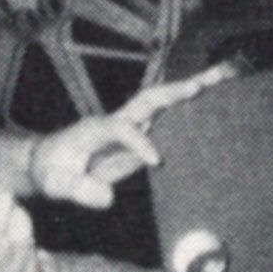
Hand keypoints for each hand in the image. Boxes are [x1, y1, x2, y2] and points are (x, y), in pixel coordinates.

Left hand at [30, 63, 234, 209]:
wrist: (47, 159)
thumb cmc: (53, 171)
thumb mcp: (58, 184)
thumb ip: (80, 190)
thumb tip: (108, 197)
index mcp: (97, 129)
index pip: (122, 129)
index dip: (139, 142)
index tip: (155, 161)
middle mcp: (117, 119)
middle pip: (149, 99)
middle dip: (174, 92)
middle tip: (202, 85)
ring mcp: (130, 123)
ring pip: (163, 99)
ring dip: (192, 85)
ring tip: (224, 74)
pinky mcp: (140, 131)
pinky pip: (167, 114)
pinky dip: (191, 101)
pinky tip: (215, 92)